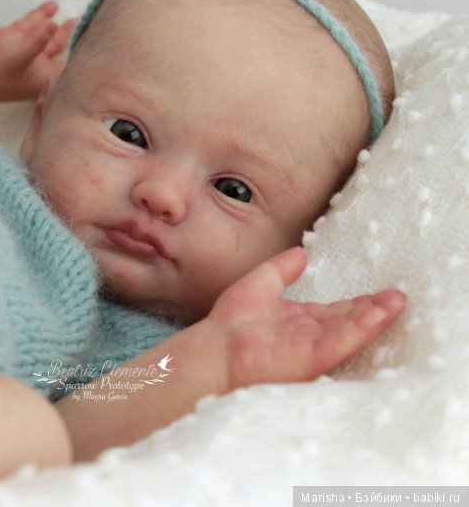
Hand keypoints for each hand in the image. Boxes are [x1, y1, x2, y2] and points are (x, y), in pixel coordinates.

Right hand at [0, 0, 76, 102]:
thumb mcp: (23, 52)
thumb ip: (39, 37)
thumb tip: (52, 24)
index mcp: (46, 76)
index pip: (70, 66)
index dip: (82, 56)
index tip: (94, 45)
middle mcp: (38, 66)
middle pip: (60, 50)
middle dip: (70, 37)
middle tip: (82, 26)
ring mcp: (26, 53)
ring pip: (45, 36)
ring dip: (54, 24)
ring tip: (68, 14)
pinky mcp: (13, 43)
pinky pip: (30, 28)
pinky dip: (39, 17)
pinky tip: (49, 8)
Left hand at [204, 246, 406, 390]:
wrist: (213, 348)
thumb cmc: (229, 322)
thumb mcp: (259, 284)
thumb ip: (281, 269)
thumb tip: (303, 252)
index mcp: (300, 320)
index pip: (336, 311)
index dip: (360, 302)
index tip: (384, 291)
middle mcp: (309, 336)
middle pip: (348, 321)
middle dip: (374, 310)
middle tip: (399, 297)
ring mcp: (311, 349)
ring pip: (349, 331)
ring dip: (374, 318)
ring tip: (396, 302)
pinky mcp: (310, 360)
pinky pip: (340, 344)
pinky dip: (360, 329)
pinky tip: (377, 315)